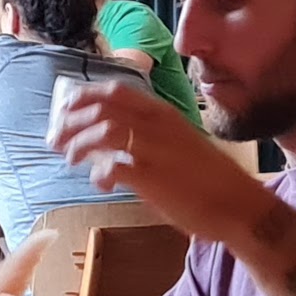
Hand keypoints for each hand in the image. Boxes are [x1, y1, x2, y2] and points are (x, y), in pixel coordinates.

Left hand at [49, 72, 268, 242]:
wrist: (239, 204)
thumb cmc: (210, 177)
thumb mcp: (179, 142)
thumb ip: (148, 137)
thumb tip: (113, 145)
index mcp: (163, 113)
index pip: (115, 90)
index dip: (85, 95)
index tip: (66, 107)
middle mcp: (156, 125)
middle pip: (101, 108)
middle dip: (71, 121)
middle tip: (56, 138)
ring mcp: (154, 149)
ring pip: (103, 132)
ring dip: (79, 144)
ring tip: (70, 159)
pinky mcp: (153, 178)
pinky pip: (114, 168)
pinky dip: (100, 174)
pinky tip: (102, 183)